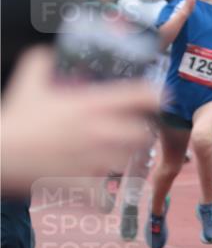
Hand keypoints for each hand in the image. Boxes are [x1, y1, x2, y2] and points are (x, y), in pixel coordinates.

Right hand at [1, 48, 158, 193]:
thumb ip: (42, 62)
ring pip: (127, 162)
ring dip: (123, 159)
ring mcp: (93, 159)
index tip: (159, 99)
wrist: (0, 153)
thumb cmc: (15, 119)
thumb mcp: (28, 83)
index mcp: (90, 105)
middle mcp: (98, 132)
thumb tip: (48, 52)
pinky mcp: (83, 183)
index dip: (155, 96)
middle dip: (141, 133)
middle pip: (142, 133)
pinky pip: (105, 194)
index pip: (140, 96)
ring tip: (112, 157)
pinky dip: (103, 195)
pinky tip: (96, 191)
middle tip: (133, 133)